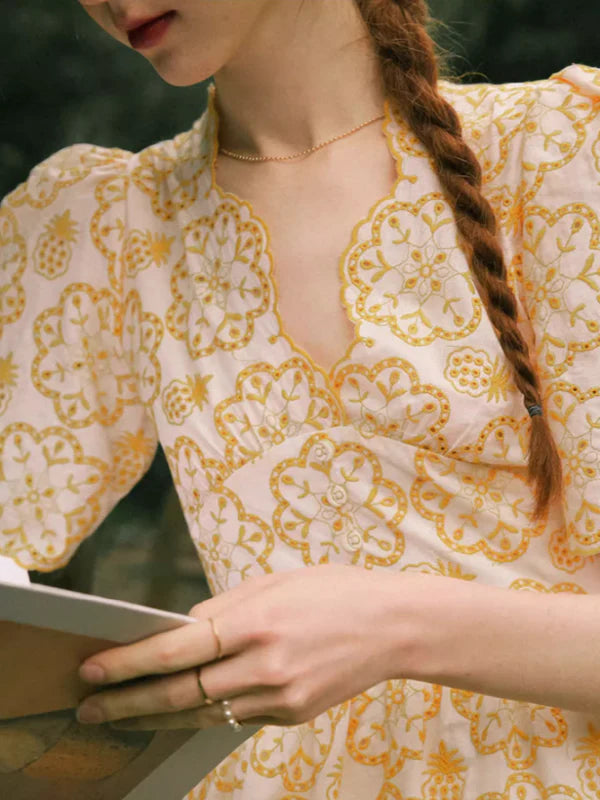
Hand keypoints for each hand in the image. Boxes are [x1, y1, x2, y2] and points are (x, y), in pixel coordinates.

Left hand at [76, 565, 421, 729]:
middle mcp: (264, 666)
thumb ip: (223, 610)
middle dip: (128, 702)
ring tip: (120, 716)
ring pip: (202, 714)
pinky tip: (179, 711)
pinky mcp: (291, 716)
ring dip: (157, 716)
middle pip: (180, 693)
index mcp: (256, 622)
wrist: (393, 626)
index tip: (91, 669)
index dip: (128, 663)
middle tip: (89, 708)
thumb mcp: (274, 583)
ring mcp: (279, 698)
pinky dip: (203, 713)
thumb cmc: (333, 591)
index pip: (175, 649)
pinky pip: (236, 716)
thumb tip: (179, 631)